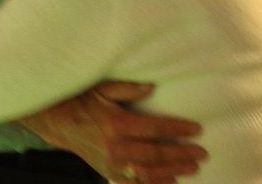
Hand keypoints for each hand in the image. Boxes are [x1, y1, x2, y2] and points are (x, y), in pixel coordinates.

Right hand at [16, 80, 206, 183]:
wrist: (59, 123)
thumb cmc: (83, 102)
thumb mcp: (103, 88)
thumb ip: (128, 87)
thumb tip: (153, 87)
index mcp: (117, 123)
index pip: (155, 129)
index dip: (178, 130)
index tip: (197, 129)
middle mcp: (116, 147)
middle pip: (156, 154)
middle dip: (182, 154)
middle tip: (202, 153)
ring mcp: (112, 163)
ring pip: (149, 174)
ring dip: (173, 172)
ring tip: (193, 168)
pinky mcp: (109, 173)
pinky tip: (171, 182)